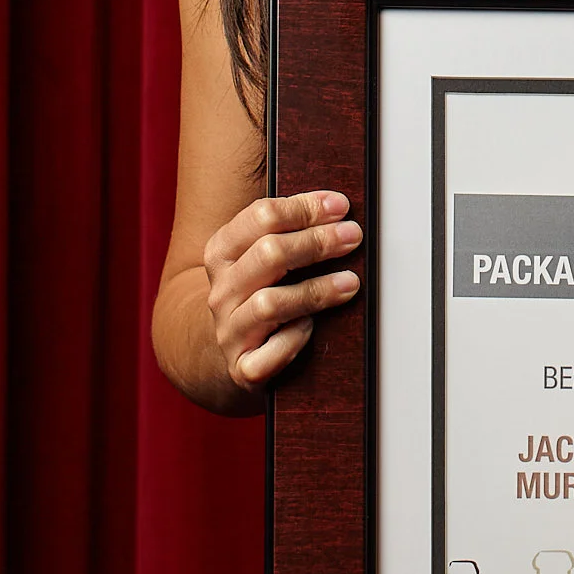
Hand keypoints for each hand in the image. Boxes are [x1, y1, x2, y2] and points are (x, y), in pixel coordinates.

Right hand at [202, 190, 362, 393]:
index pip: (261, 216)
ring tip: (349, 283)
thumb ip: (291, 230)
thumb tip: (340, 210)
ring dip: (315, 290)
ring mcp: (229, 330)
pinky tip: (311, 327)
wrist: (230, 349)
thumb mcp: (262, 255)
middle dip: (317, 242)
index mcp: (222, 251)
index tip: (341, 206)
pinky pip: (268, 355)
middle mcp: (221, 290)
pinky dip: (292, 340)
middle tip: (352, 237)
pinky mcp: (243, 367)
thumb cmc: (260, 292)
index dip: (304, 208)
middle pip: (269, 254)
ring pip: (269, 303)